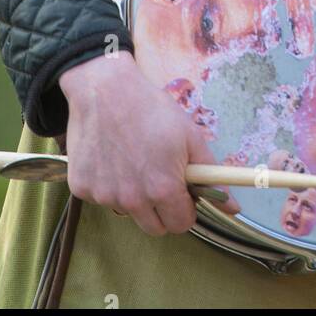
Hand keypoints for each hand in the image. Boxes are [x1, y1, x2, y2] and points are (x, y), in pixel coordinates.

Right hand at [59, 50, 240, 235]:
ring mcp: (104, 195)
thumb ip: (211, 175)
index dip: (185, 208)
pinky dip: (107, 183)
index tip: (181, 193)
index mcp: (163, 189)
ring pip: (127, 211)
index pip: (181, 224)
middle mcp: (132, 199)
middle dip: (161, 209)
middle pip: (154, 227)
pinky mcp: (81, 187)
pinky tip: (109, 155)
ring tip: (131, 159)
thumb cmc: (151, 108)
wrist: (105, 88)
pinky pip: (100, 197)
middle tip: (158, 178)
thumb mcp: (189, 135)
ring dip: (132, 196)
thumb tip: (234, 207)